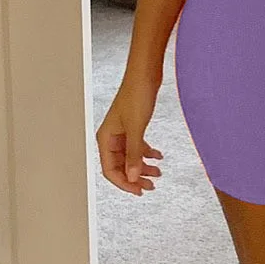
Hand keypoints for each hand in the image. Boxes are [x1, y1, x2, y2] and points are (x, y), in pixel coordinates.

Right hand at [96, 76, 163, 196]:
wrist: (146, 73)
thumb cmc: (137, 94)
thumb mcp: (136, 127)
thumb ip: (134, 154)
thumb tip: (133, 177)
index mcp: (105, 139)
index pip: (110, 170)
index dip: (124, 183)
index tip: (139, 190)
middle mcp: (112, 137)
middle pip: (120, 165)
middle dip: (135, 177)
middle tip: (151, 186)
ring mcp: (123, 131)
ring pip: (130, 156)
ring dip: (143, 166)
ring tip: (158, 174)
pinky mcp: (133, 125)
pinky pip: (138, 145)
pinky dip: (147, 152)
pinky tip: (158, 156)